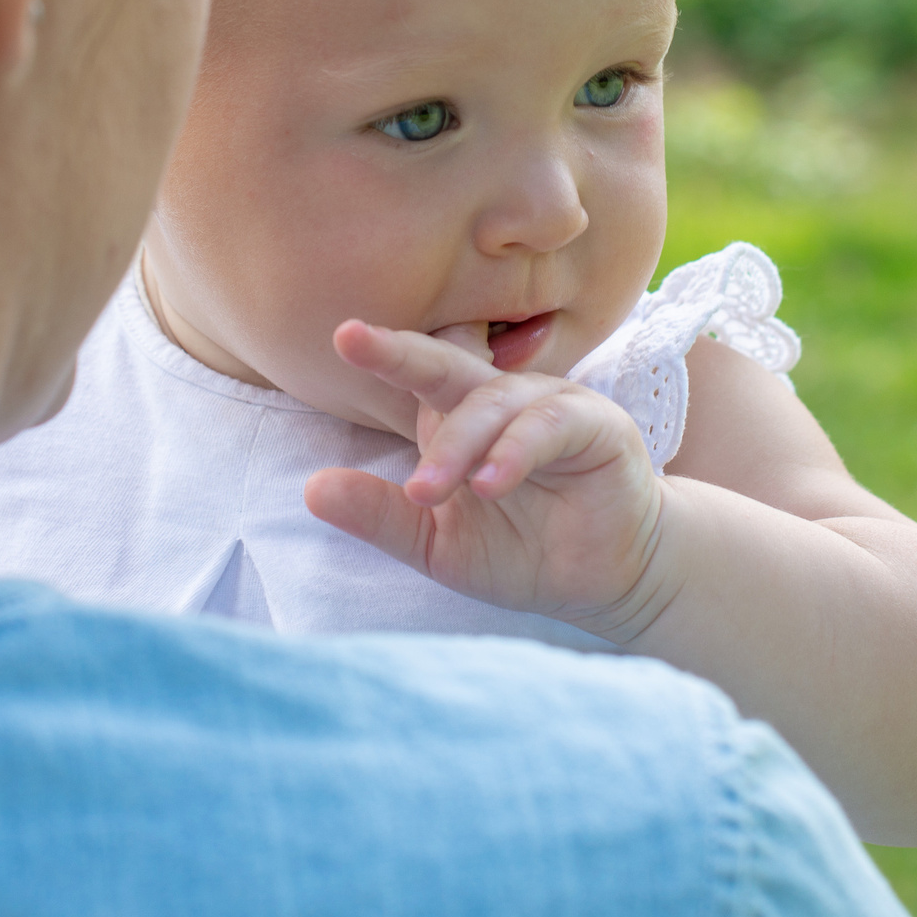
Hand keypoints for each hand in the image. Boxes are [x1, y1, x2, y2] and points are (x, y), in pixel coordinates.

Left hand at [303, 320, 665, 632]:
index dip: (383, 353)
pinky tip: (490, 482)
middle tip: (353, 340)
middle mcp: (501, 399)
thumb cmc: (521, 551)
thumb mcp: (438, 543)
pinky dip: (515, 451)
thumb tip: (311, 490)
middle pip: (446, 364)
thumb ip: (382, 515)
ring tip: (427, 490)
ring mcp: (550, 405)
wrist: (605, 581)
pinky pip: (549, 425)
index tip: (340, 336)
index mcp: (458, 417)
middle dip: (400, 352)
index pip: (416, 376)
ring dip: (457, 444)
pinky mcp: (596, 426)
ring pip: (493, 402)